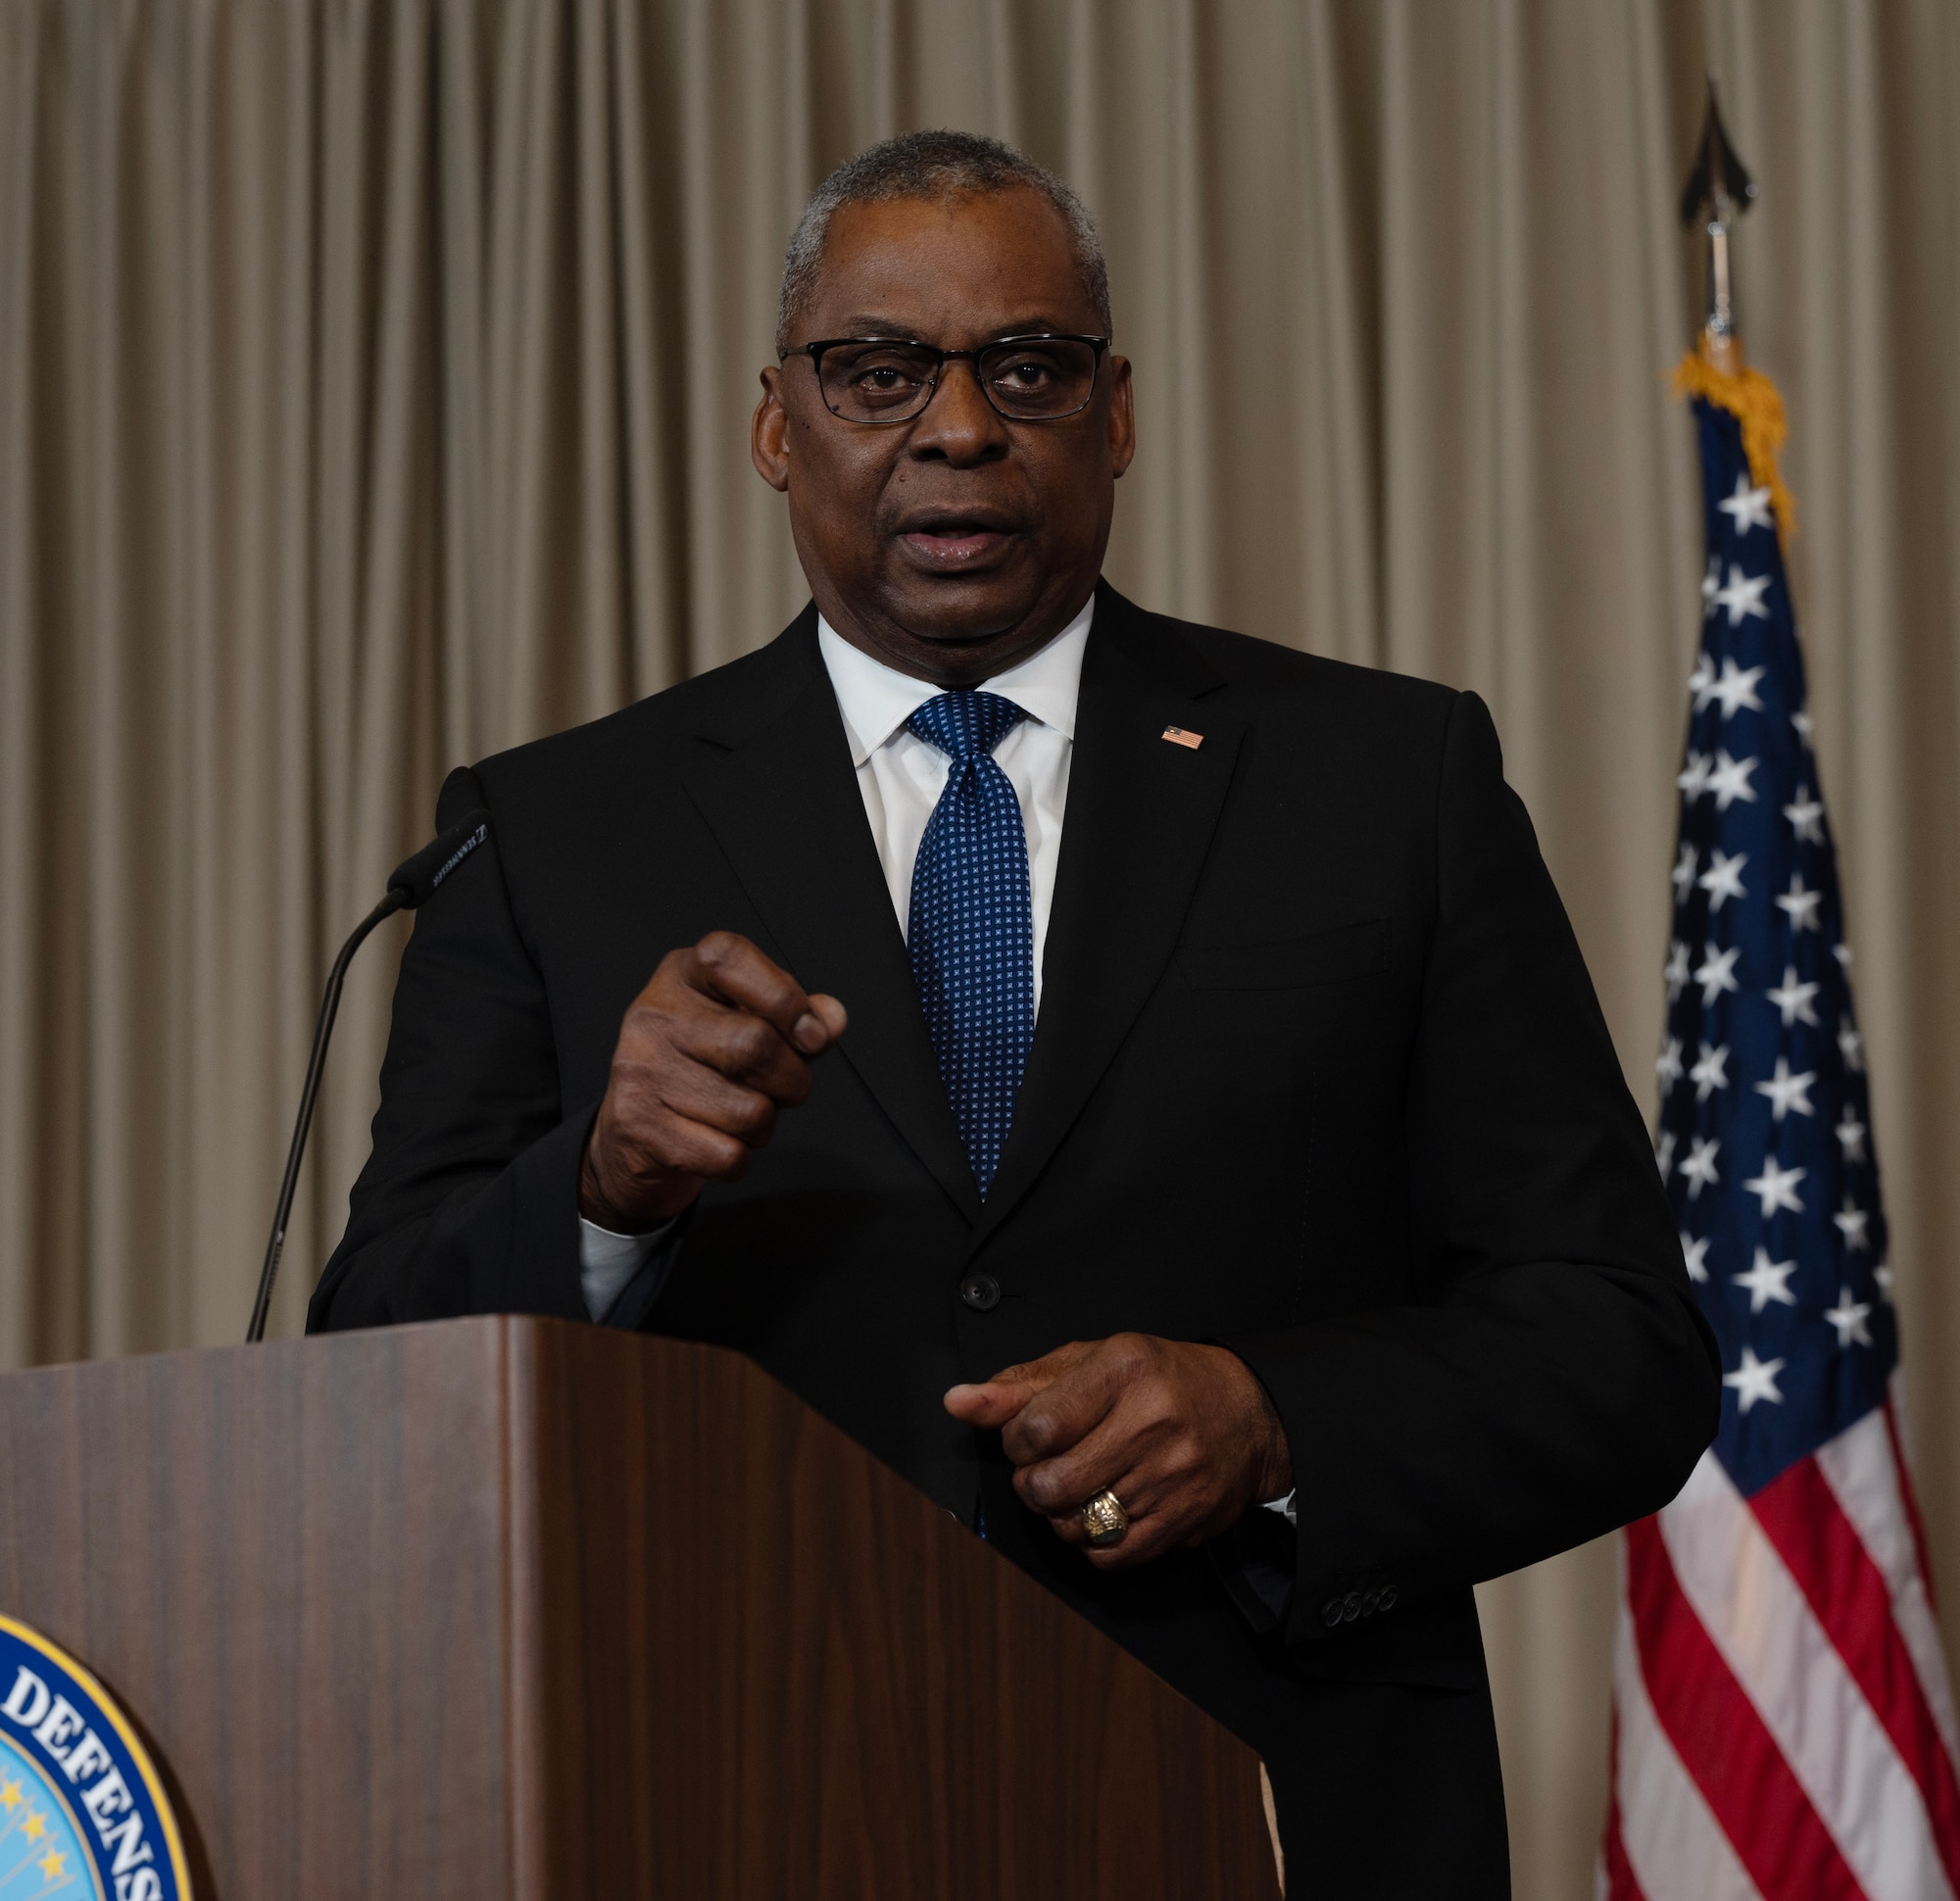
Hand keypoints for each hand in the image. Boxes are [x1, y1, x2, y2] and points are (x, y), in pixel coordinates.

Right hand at [579, 932, 846, 1230]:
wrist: (635, 1134)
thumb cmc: (704, 1068)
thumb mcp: (751, 1025)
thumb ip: (799, 1018)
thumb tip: (830, 1018)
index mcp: (683, 975)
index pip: (730, 957)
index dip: (784, 997)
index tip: (809, 1035)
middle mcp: (654, 1014)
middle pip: (754, 1043)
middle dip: (792, 1080)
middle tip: (786, 1088)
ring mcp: (641, 1069)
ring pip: (749, 1111)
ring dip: (765, 1125)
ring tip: (742, 1115)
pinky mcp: (639, 1126)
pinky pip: (727, 1155)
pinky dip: (739, 1158)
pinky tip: (717, 1141)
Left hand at [943, 1334, 1292, 1566]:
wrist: (1249, 1411)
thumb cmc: (1160, 1379)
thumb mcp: (1091, 1361)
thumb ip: (1021, 1385)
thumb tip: (958, 1402)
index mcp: (1123, 1368)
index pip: (1037, 1426)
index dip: (1015, 1442)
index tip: (1027, 1438)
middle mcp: (1152, 1420)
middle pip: (1053, 1484)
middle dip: (1032, 1485)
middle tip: (1045, 1470)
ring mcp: (1172, 1474)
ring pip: (1078, 1523)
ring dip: (1061, 1514)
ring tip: (1076, 1488)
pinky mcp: (1185, 1518)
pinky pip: (1111, 1553)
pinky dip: (1091, 1541)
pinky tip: (1100, 1512)